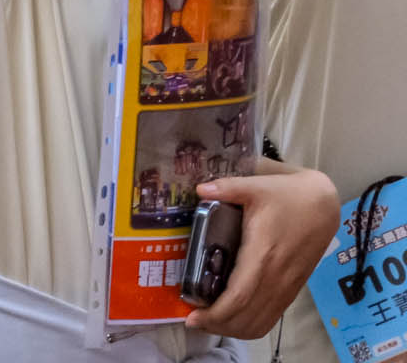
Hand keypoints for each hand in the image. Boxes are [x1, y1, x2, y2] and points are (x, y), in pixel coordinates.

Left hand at [184, 164, 341, 338]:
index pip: (240, 296)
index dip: (216, 313)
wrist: (323, 206)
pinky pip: (271, 317)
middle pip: (247, 317)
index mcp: (262, 254)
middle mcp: (276, 277)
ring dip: (234, 329)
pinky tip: (233, 318)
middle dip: (218, 325)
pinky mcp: (292, 289)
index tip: (191, 316)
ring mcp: (286, 286)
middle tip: (193, 320)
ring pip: (261, 323)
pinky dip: (251, 325)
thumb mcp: (256, 186)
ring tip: (209, 321)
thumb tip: (199, 189)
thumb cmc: (287, 196)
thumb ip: (227, 187)